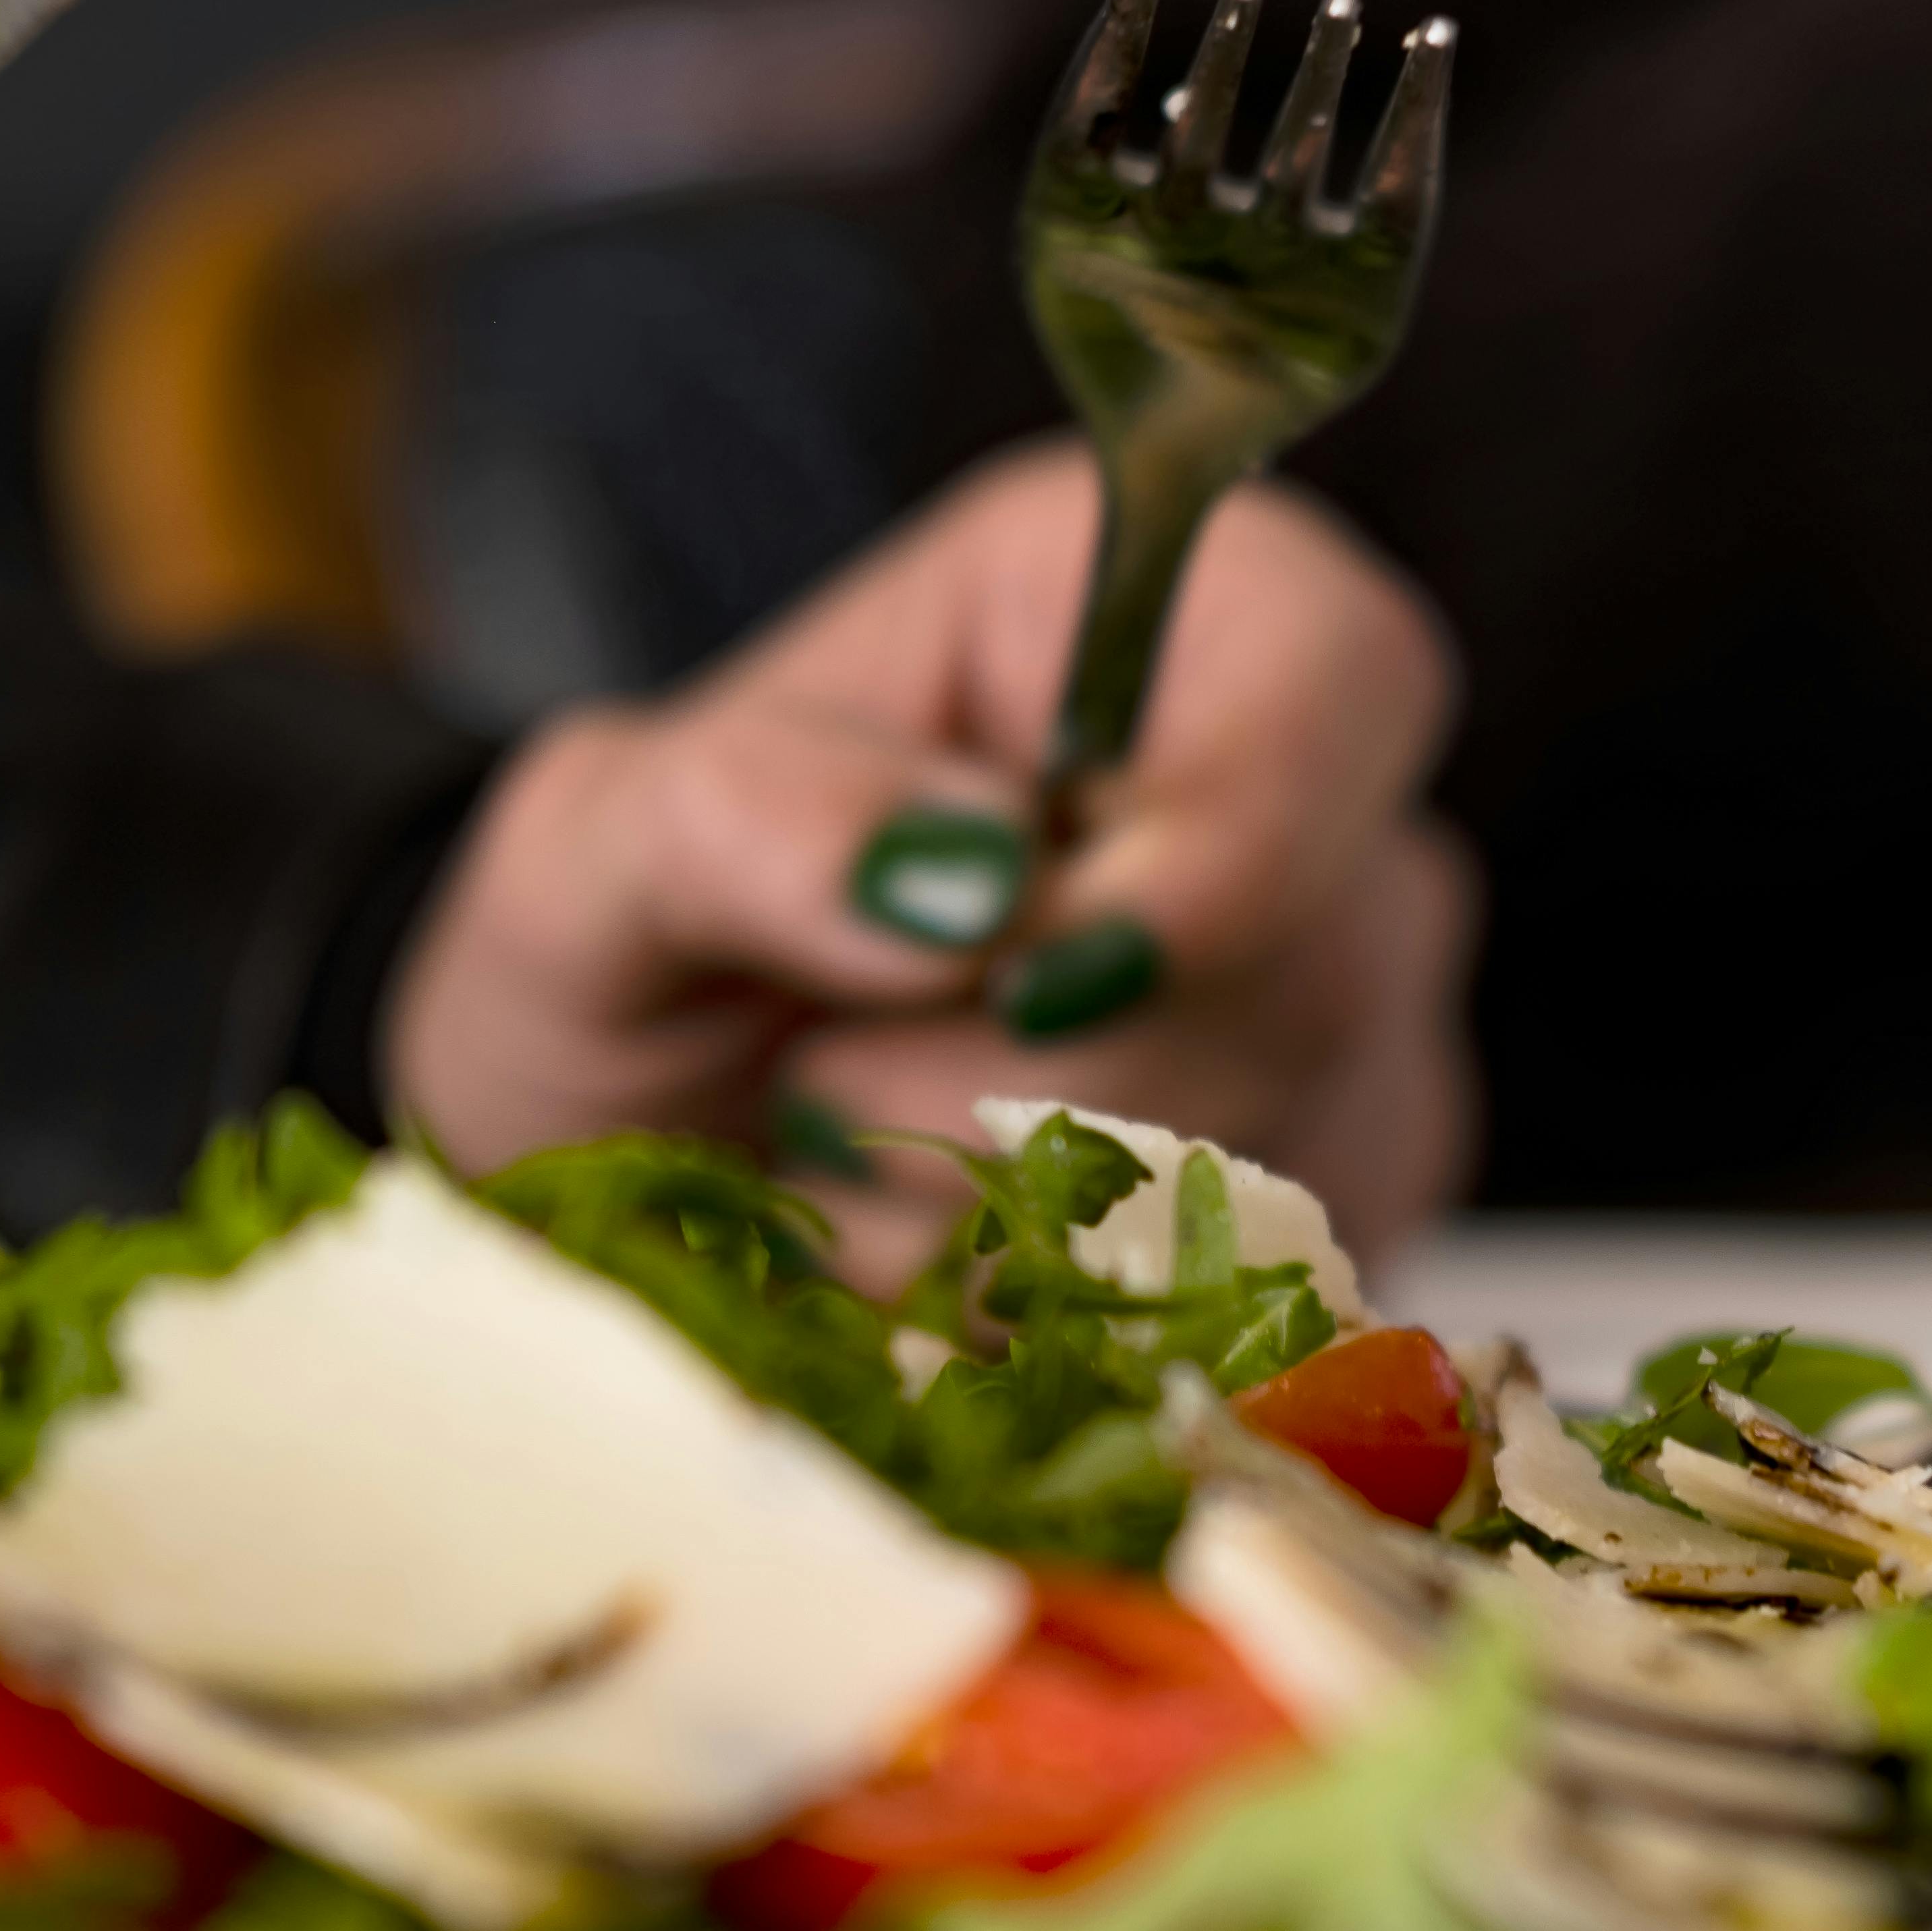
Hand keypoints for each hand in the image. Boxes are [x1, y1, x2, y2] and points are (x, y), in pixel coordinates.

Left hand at [386, 438, 1471, 1286]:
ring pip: (1289, 1161)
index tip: (1035, 978)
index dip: (1244, 833)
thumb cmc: (631, 967)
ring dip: (1016, 1219)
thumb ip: (735, 817)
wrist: (625, 1195)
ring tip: (847, 1168)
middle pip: (1311, 966)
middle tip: (822, 1096)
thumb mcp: (590, 855)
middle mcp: (1284, 805)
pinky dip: (1054, 1315)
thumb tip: (952, 877)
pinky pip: (1254, 1303)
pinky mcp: (1327, 1219)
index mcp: (1134, 615)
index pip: (1340, 674)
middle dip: (1041, 1086)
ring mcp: (1336, 1025)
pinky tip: (931, 1259)